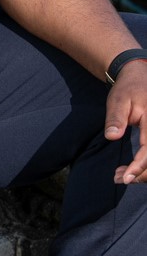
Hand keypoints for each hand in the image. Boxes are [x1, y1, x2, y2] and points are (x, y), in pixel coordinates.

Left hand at [105, 60, 146, 183]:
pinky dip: (146, 165)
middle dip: (141, 173)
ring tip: (120, 175)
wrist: (140, 77)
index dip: (139, 166)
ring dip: (144, 172)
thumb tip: (112, 136)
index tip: (125, 177)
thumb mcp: (118, 100)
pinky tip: (131, 169)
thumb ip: (116, 118)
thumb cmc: (128, 89)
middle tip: (118, 178)